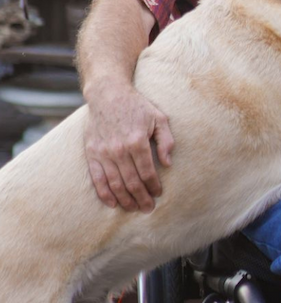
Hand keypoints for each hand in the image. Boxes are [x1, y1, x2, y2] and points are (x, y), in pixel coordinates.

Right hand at [84, 84, 173, 211]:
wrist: (108, 94)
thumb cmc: (136, 106)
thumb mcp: (159, 117)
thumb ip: (166, 141)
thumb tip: (168, 163)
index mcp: (137, 141)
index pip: (147, 173)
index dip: (154, 187)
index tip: (158, 193)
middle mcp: (120, 150)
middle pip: (132, 183)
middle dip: (142, 198)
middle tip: (148, 208)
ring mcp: (104, 153)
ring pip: (115, 184)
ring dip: (125, 200)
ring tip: (133, 208)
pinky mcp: (92, 153)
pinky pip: (97, 179)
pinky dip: (105, 194)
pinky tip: (113, 203)